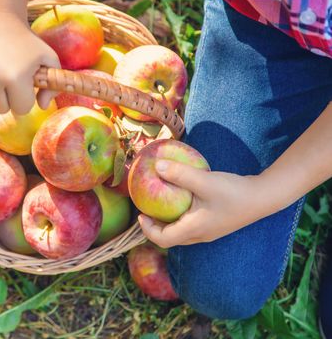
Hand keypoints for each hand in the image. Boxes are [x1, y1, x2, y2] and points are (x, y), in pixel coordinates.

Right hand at [0, 13, 59, 114]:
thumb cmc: (24, 41)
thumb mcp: (47, 58)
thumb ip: (51, 86)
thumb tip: (43, 107)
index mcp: (15, 77)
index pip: (21, 109)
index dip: (24, 98)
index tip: (22, 85)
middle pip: (0, 109)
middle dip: (5, 98)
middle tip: (6, 80)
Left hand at [138, 159, 265, 247]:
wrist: (264, 197)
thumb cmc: (234, 191)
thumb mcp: (204, 180)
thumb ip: (179, 173)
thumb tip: (156, 166)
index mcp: (194, 230)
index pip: (162, 239)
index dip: (147, 229)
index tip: (140, 213)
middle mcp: (199, 235)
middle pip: (169, 238)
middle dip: (155, 226)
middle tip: (147, 208)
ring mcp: (208, 232)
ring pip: (180, 233)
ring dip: (168, 222)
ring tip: (161, 203)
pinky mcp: (214, 225)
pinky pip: (190, 226)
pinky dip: (180, 217)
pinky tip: (182, 198)